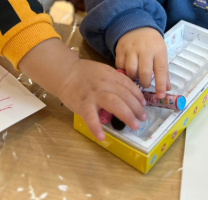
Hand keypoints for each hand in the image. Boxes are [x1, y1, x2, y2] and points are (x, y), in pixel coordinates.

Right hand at [18, 38, 145, 141]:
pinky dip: (96, 127)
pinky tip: (102, 137)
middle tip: (143, 118)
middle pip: (125, 95)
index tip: (143, 104)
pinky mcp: (83, 104)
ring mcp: (94, 94)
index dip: (138, 96)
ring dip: (127, 115)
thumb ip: (114, 80)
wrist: (64, 72)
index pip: (128, 85)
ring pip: (115, 104)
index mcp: (110, 75)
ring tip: (135, 125)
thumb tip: (129, 94)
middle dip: (137, 108)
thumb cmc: (84, 73)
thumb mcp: (102, 70)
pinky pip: (91, 117)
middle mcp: (105, 83)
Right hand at [115, 27, 170, 97]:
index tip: (160, 96)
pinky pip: (120, 66)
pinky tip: (127, 70)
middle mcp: (144, 49)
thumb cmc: (152, 43)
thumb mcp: (161, 52)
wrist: (136, 26)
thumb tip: (167, 89)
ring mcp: (131, 49)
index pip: (161, 70)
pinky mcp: (120, 49)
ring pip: (130, 70)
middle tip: (145, 84)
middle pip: (144, 72)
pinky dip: (123, 71)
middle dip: (145, 83)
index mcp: (158, 51)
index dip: (160, 85)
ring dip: (133, 78)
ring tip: (136, 77)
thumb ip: (163, 71)